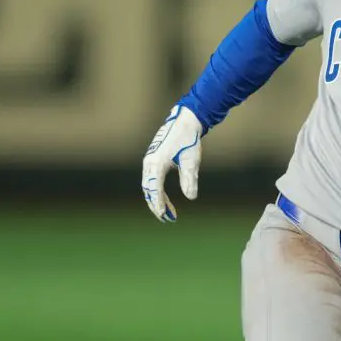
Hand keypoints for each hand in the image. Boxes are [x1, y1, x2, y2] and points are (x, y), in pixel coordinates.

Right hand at [141, 105, 202, 221]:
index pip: (154, 188)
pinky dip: (157, 192)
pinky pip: (152, 180)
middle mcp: (149, 162)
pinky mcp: (153, 159)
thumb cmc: (189, 140)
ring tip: (169, 213)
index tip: (164, 215)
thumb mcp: (191, 160)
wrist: (185, 121)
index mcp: (156, 163)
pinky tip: (165, 200)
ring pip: (149, 186)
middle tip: (168, 219)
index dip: (158, 203)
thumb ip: (189, 179)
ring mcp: (149, 160)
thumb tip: (191, 197)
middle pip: (149, 189)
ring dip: (157, 200)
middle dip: (157, 205)